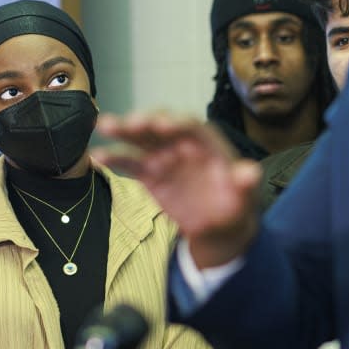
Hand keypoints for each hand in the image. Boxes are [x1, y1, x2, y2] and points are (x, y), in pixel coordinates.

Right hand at [93, 112, 260, 267]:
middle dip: (148, 122)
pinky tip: (98, 155)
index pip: (193, 128)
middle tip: (132, 123)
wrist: (220, 226)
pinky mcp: (151, 173)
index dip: (178, 124)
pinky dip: (115, 158)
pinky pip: (131, 162)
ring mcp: (166, 157)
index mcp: (210, 145)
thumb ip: (246, 184)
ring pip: (143, 139)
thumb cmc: (236, 206)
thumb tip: (250, 172)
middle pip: (163, 126)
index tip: (164, 125)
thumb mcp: (245, 198)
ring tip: (104, 125)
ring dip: (124, 130)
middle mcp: (184, 144)